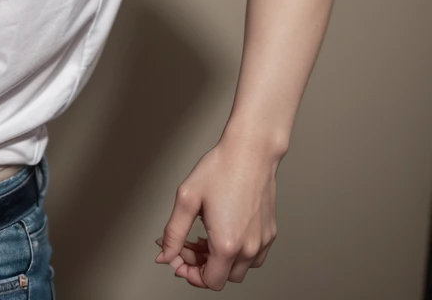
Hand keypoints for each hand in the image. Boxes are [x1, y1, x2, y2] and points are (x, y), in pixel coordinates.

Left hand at [154, 138, 279, 288]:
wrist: (250, 152)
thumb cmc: (220, 169)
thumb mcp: (187, 198)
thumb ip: (174, 233)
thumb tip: (164, 255)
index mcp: (227, 244)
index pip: (210, 282)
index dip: (190, 274)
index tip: (178, 258)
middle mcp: (249, 248)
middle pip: (223, 278)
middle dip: (201, 266)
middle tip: (187, 244)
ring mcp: (262, 241)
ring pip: (239, 269)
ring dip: (219, 260)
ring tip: (203, 236)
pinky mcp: (270, 232)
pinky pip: (253, 256)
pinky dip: (236, 252)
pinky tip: (222, 230)